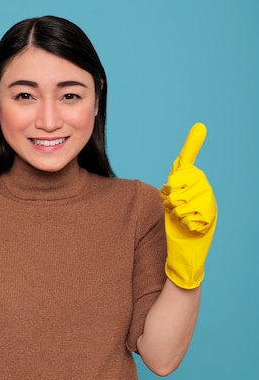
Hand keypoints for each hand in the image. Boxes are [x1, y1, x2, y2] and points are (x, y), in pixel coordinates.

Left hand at [160, 123, 217, 288]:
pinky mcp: (208, 217)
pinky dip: (183, 221)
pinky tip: (188, 226)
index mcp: (195, 185)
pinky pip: (187, 213)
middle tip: (175, 209)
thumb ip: (174, 189)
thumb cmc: (177, 229)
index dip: (193, 144)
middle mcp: (205, 191)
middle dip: (171, 197)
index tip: (199, 127)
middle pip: (179, 181)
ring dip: (176, 211)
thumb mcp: (173, 205)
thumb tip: (173, 175)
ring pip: (181, 198)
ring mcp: (208, 203)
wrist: (187, 253)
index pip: (189, 162)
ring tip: (182, 219)